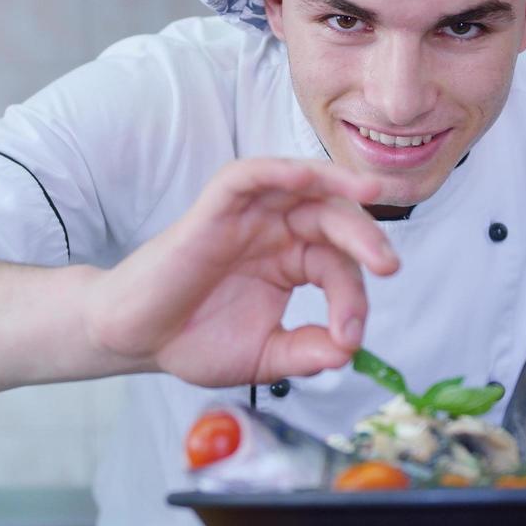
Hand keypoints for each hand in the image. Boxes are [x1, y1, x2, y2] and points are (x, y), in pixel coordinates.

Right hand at [82, 158, 398, 386]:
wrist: (137, 340)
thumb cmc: (192, 340)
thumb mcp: (266, 356)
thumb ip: (307, 352)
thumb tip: (348, 352)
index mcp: (291, 261)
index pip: (338, 267)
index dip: (354, 299)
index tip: (350, 338)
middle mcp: (275, 232)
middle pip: (333, 218)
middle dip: (367, 238)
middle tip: (388, 266)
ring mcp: (247, 217)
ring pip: (302, 184)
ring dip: (339, 184)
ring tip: (373, 195)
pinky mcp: (215, 209)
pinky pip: (250, 176)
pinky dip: (279, 169)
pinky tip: (306, 177)